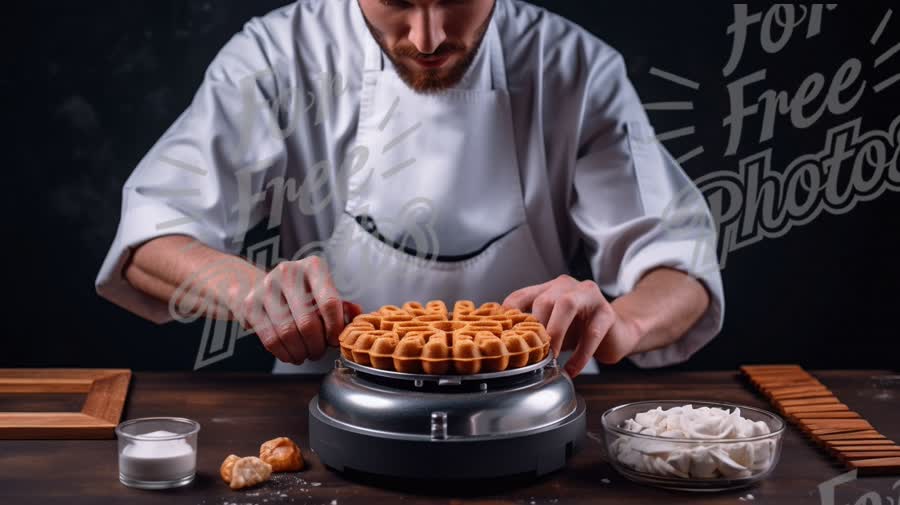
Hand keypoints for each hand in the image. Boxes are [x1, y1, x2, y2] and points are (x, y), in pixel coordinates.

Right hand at [231, 256, 361, 364]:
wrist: (254, 285)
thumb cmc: (298, 292)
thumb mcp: (322, 291)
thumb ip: (343, 305)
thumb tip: (358, 318)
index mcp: (312, 267)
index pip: (330, 303)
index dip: (335, 329)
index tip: (335, 340)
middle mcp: (288, 272)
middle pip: (308, 322)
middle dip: (317, 345)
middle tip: (320, 352)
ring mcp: (266, 287)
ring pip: (288, 333)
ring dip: (301, 352)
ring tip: (306, 355)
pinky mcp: (250, 305)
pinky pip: (270, 339)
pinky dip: (284, 353)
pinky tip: (291, 355)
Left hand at [503, 275, 641, 376]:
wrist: (617, 332)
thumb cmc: (580, 330)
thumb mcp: (552, 329)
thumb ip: (534, 333)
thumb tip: (508, 351)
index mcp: (548, 289)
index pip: (521, 296)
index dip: (509, 317)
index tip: (503, 338)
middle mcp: (567, 287)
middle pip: (544, 300)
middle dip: (535, 328)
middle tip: (531, 352)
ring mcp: (589, 296)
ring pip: (567, 306)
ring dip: (555, 333)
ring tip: (550, 358)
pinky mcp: (607, 313)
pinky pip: (591, 333)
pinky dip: (580, 355)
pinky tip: (572, 369)